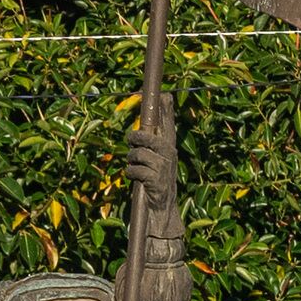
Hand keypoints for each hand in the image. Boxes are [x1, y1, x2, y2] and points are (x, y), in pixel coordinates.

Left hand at [129, 92, 178, 222]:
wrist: (163, 206)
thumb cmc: (155, 180)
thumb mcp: (155, 159)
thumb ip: (149, 143)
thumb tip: (137, 130)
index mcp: (169, 146)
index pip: (168, 124)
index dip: (165, 109)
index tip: (164, 93)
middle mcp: (169, 154)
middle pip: (148, 136)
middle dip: (136, 137)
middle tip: (131, 139)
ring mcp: (164, 166)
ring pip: (138, 153)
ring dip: (131, 159)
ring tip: (134, 165)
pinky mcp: (156, 179)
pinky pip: (135, 170)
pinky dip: (131, 173)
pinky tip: (136, 178)